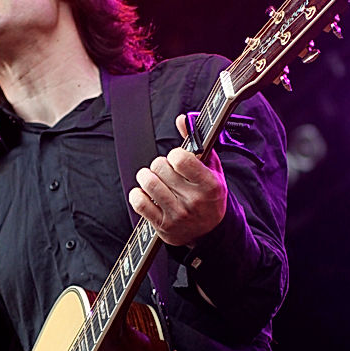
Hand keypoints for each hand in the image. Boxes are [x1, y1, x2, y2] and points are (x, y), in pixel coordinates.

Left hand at [129, 114, 226, 246]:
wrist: (211, 231)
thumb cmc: (210, 195)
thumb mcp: (212, 168)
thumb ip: (198, 142)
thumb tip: (182, 119)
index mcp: (209, 185)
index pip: (180, 159)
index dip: (175, 155)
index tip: (177, 159)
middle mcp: (194, 200)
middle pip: (160, 167)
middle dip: (160, 165)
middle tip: (167, 172)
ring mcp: (178, 214)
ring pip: (148, 182)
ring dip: (146, 177)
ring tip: (154, 179)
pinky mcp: (162, 225)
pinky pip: (139, 202)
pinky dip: (137, 194)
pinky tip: (145, 194)